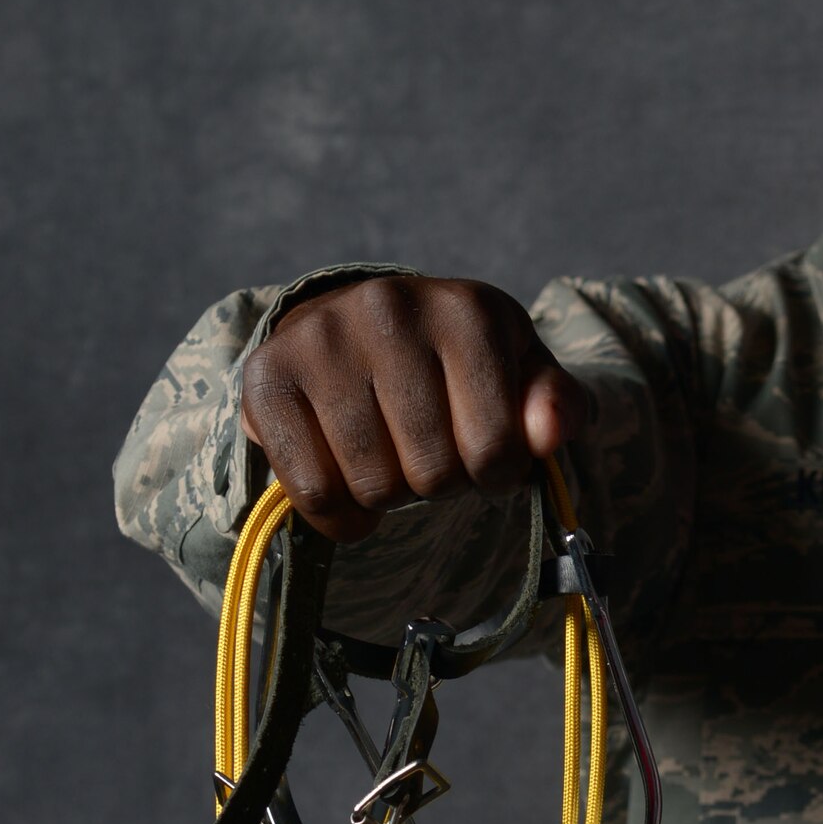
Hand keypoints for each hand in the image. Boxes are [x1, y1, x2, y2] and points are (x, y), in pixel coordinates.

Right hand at [239, 276, 590, 541]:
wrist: (359, 325)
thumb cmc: (455, 361)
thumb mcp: (520, 373)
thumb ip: (555, 405)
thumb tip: (551, 431)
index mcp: (469, 311)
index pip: (497, 450)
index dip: (496, 475)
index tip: (482, 453)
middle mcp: (390, 309)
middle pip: (433, 475)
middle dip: (439, 484)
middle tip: (427, 451)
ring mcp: (323, 339)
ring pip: (374, 487)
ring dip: (389, 497)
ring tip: (389, 454)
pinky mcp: (268, 375)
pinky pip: (312, 492)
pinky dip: (337, 514)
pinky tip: (347, 479)